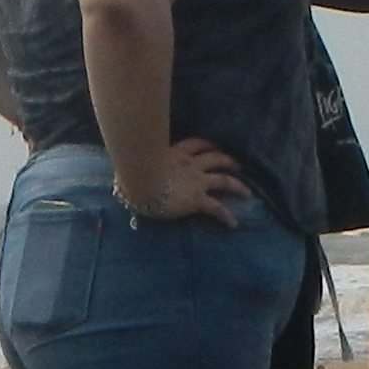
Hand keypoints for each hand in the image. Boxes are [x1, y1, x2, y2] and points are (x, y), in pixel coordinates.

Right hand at [114, 138, 251, 225]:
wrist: (140, 178)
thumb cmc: (132, 169)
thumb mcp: (136, 160)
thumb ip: (134, 164)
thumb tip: (121, 168)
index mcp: (174, 153)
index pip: (195, 144)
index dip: (206, 144)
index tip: (213, 146)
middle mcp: (190, 164)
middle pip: (215, 158)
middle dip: (228, 160)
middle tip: (238, 164)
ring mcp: (196, 181)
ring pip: (223, 180)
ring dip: (237, 185)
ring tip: (247, 191)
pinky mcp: (197, 199)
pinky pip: (216, 208)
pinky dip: (226, 216)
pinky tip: (233, 224)